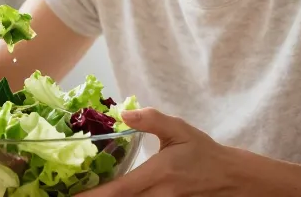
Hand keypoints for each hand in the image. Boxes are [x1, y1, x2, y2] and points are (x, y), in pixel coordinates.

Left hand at [82, 108, 240, 196]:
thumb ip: (153, 120)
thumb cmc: (203, 152)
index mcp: (160, 174)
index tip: (72, 196)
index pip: (121, 190)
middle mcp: (160, 195)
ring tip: (86, 195)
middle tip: (70, 195)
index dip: (94, 195)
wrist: (230, 178)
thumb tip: (125, 113)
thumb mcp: (180, 130)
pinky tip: (110, 195)